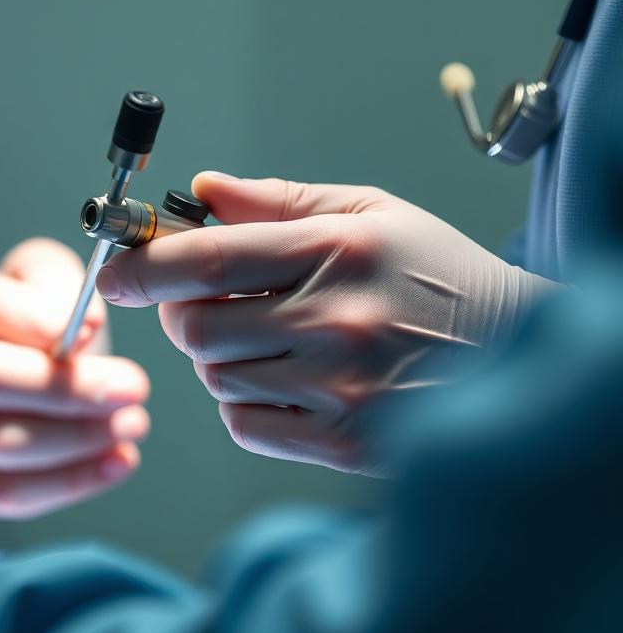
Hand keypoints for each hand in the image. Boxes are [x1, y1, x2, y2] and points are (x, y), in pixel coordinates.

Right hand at [0, 238, 149, 517]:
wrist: (2, 352)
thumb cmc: (26, 310)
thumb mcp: (46, 276)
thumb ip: (60, 291)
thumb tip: (79, 332)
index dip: (54, 340)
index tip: (116, 360)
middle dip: (69, 398)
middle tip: (133, 396)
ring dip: (76, 444)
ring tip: (131, 428)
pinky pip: (0, 493)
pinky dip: (65, 484)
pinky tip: (111, 463)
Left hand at [96, 172, 555, 475]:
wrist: (515, 351)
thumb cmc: (435, 274)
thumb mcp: (370, 213)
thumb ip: (279, 201)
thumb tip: (205, 190)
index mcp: (338, 250)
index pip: (210, 258)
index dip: (146, 265)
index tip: (117, 272)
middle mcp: (336, 320)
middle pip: (200, 328)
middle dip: (185, 314)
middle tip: (207, 302)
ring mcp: (341, 387)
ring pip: (218, 378)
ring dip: (222, 358)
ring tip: (271, 338)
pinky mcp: (347, 442)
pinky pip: (247, 424)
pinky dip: (246, 402)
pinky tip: (286, 379)